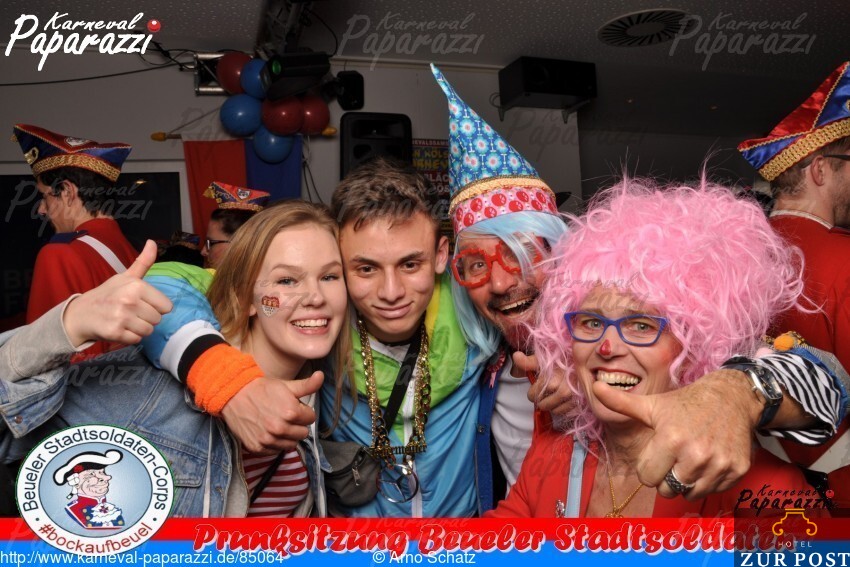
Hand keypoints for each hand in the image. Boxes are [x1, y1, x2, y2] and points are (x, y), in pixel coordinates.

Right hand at [63, 240, 172, 346]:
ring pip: (149, 330)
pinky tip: (119, 328)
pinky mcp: (116, 333)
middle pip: (158, 319)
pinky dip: (130, 337)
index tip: (141, 303)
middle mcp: (130, 301)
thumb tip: (152, 242)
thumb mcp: (125, 276)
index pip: (166, 306)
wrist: (80, 313)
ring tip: (125, 320)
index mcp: (136, 286)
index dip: (156, 306)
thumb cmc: (107, 294)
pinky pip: (137, 339)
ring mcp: (122, 318)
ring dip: (139, 328)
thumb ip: (143, 262)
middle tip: (130, 312)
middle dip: (147, 317)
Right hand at [221, 370, 323, 453]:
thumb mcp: (286, 385)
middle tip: (286, 415)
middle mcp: (280, 428)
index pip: (311, 418)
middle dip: (297, 424)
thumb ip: (307, 385)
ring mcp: (268, 439)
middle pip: (303, 433)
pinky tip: (268, 431)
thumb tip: (321, 376)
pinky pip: (276, 451)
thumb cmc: (262, 389)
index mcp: (290, 412)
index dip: (303, 411)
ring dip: (288, 436)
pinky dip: (275, 443)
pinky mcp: (257, 448)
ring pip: (291, 444)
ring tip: (277, 423)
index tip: (294, 407)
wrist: (234, 395)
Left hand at [518, 352, 573, 417]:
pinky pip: (562, 411)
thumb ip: (529, 361)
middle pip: (542, 403)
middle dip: (540, 398)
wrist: (586, 362)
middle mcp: (562, 388)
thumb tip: (515, 356)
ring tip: (552, 395)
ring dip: (549, 404)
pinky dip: (559, 407)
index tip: (536, 387)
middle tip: (544, 392)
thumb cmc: (563, 359)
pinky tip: (561, 399)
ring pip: (552, 409)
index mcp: (551, 376)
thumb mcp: (545, 358)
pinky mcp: (578, 402)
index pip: (533, 394)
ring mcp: (572, 397)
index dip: (533, 391)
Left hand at [592, 369, 761, 499]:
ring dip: (685, 481)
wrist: (731, 398)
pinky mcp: (737, 470)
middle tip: (673, 455)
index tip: (656, 451)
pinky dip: (707, 481)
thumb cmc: (685, 403)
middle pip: (667, 490)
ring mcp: (719, 465)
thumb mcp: (652, 403)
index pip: (647, 477)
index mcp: (671, 439)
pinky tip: (708, 459)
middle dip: (665, 476)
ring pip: (689, 493)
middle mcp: (696, 455)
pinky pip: (712, 491)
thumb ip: (621, 402)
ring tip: (689, 457)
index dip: (648, 465)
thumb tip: (594, 388)